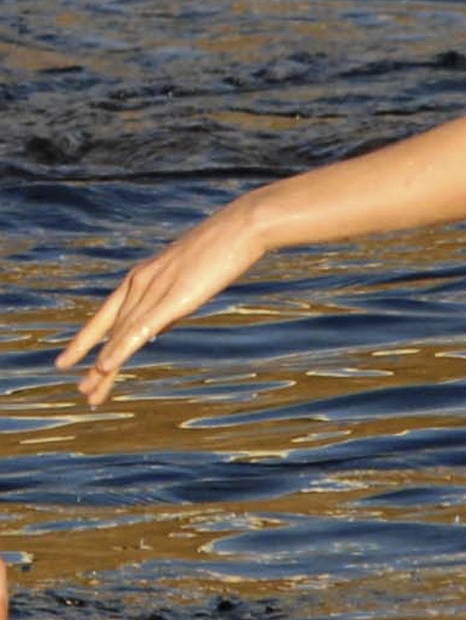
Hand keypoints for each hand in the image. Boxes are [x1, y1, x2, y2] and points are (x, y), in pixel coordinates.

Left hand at [55, 205, 267, 405]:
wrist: (244, 224)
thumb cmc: (224, 245)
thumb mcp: (191, 274)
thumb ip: (171, 299)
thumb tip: (159, 327)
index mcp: (143, 274)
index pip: (107, 313)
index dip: (86, 339)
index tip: (68, 361)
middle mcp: (141, 281)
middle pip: (111, 330)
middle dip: (94, 363)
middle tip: (83, 392)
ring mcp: (156, 288)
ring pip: (121, 335)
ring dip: (103, 367)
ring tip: (90, 394)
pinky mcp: (174, 297)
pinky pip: (140, 329)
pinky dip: (120, 349)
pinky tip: (106, 367)